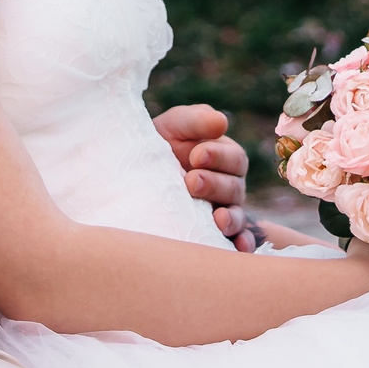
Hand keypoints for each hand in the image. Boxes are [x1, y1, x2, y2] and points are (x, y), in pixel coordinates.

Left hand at [151, 104, 252, 247]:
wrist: (128, 173)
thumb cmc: (157, 144)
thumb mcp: (173, 126)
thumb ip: (195, 121)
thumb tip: (221, 122)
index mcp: (224, 158)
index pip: (234, 158)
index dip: (218, 156)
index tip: (195, 155)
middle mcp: (228, 186)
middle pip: (235, 188)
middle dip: (215, 184)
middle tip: (191, 182)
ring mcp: (222, 212)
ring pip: (236, 216)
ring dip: (230, 219)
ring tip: (218, 219)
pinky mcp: (211, 234)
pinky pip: (234, 242)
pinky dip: (240, 244)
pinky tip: (237, 247)